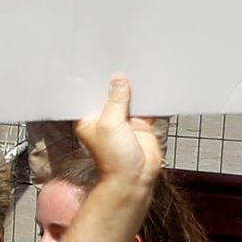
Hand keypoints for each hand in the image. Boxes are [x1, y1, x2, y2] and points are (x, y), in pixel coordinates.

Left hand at [72, 75, 159, 190]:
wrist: (136, 177)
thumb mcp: (110, 124)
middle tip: (123, 63)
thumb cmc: (114, 159)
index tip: (101, 65)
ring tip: (139, 71)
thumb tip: (118, 81)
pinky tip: (153, 88)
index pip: (91, 94)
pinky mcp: (140, 125)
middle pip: (111, 95)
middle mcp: (105, 118)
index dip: (96, 82)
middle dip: (117, 83)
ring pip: (130, 100)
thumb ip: (115, 101)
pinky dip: (150, 101)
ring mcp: (123, 121)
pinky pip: (146, 108)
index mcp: (89, 118)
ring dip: (135, 91)